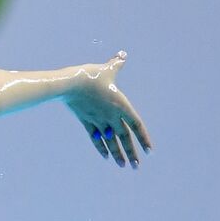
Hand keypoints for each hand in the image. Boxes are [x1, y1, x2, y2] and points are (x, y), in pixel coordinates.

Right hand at [64, 51, 151, 168]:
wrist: (70, 84)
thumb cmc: (91, 76)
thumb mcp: (107, 69)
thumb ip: (116, 63)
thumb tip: (123, 54)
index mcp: (121, 105)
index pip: (136, 125)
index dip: (143, 138)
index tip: (149, 151)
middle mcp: (111, 116)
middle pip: (124, 137)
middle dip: (131, 152)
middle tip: (136, 166)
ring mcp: (98, 120)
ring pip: (110, 141)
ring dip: (117, 154)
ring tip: (123, 165)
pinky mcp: (87, 121)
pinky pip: (95, 138)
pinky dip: (101, 147)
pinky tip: (105, 156)